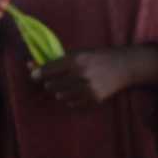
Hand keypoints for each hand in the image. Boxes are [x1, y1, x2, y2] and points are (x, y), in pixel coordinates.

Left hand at [30, 45, 148, 109]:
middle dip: (50, 83)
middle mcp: (81, 75)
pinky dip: (71, 99)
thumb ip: (60, 61)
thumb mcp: (80, 53)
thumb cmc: (99, 57)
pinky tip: (77, 92)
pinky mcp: (94, 100)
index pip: (50, 69)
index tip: (33, 75)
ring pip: (61, 96)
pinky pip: (72, 104)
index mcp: (77, 60)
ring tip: (68, 85)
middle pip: (53, 85)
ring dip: (60, 91)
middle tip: (52, 80)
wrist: (125, 67)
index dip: (38, 73)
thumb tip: (34, 67)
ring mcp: (88, 90)